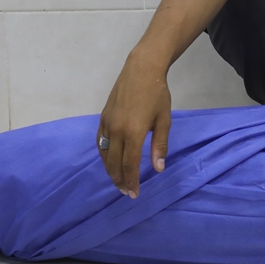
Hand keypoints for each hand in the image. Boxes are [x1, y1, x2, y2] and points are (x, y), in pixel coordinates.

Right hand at [97, 52, 171, 196]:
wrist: (141, 69)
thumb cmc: (157, 94)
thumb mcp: (164, 120)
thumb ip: (160, 145)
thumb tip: (158, 169)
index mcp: (133, 132)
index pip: (130, 164)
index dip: (132, 181)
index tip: (134, 194)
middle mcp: (116, 130)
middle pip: (114, 163)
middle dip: (120, 180)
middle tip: (126, 192)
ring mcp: (107, 123)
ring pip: (104, 154)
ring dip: (110, 170)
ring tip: (118, 180)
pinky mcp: (102, 117)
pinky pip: (99, 142)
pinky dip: (103, 155)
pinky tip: (109, 161)